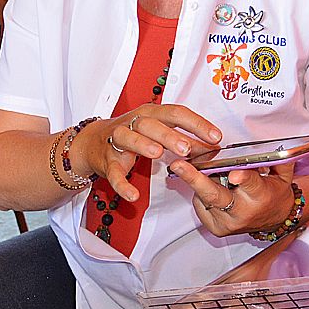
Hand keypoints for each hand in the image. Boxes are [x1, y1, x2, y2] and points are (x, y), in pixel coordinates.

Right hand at [78, 105, 222, 201]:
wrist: (93, 143)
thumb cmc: (132, 134)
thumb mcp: (159, 130)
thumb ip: (184, 137)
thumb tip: (211, 146)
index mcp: (151, 113)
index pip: (176, 113)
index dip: (197, 124)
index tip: (215, 137)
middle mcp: (133, 123)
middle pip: (151, 123)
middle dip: (170, 135)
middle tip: (187, 148)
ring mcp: (118, 141)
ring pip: (129, 138)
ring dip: (143, 145)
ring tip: (158, 154)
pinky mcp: (107, 161)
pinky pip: (114, 173)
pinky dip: (122, 184)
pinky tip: (133, 195)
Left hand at [166, 160, 296, 237]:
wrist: (275, 221)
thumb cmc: (275, 195)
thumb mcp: (282, 176)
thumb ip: (278, 159)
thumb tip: (274, 143)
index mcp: (261, 197)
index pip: (251, 185)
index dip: (243, 179)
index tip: (234, 174)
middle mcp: (242, 213)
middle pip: (215, 195)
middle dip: (194, 178)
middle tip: (178, 165)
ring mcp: (227, 222)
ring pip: (204, 197)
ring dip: (199, 181)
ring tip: (201, 170)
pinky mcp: (216, 228)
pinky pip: (200, 205)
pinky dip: (201, 193)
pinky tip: (212, 187)